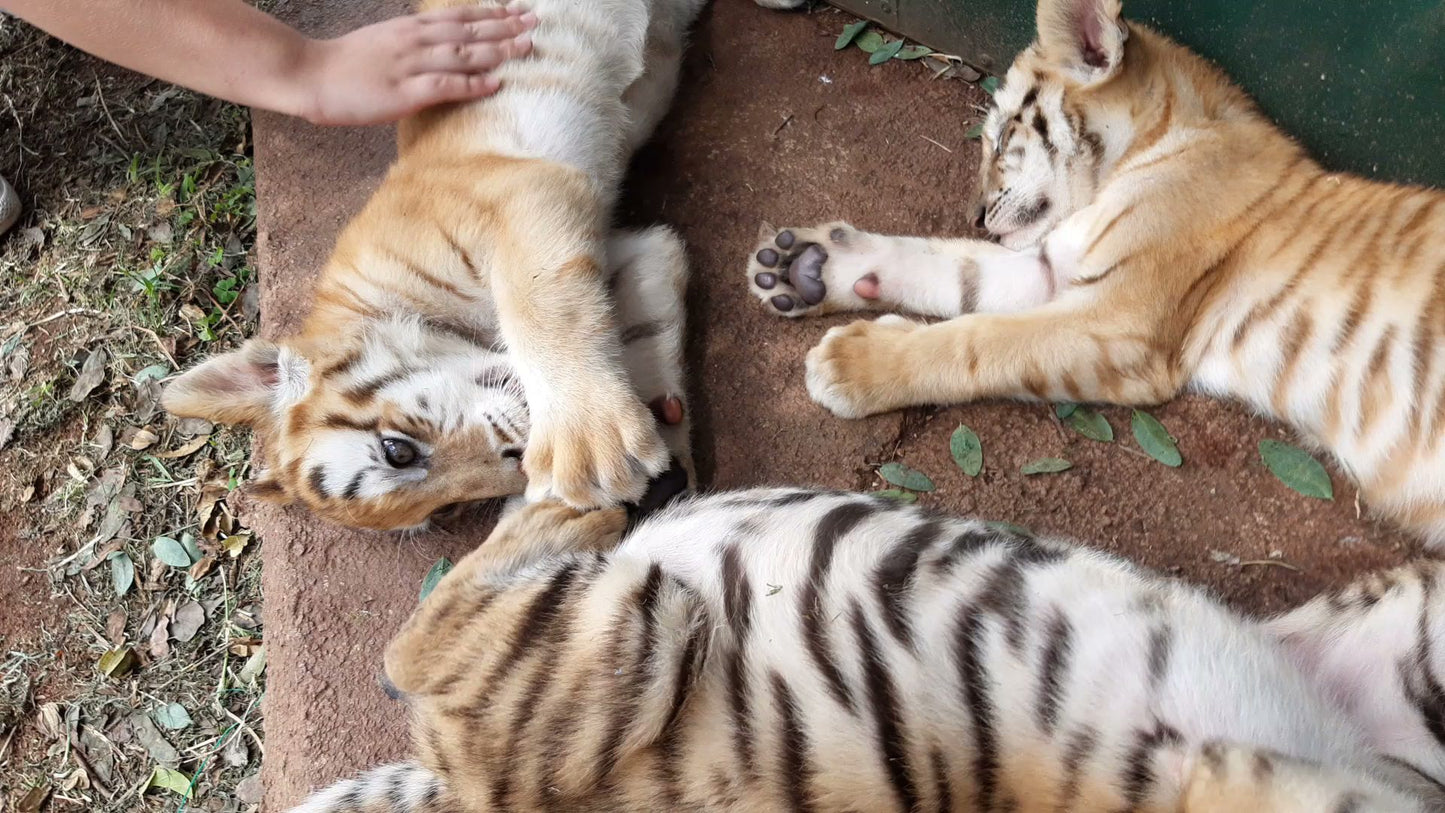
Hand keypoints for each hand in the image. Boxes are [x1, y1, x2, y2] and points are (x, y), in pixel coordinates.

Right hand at [294, 4, 535, 125]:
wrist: (310, 75)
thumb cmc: (345, 64)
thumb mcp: (384, 42)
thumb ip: (414, 43)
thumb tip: (442, 46)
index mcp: (410, 28)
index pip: (460, 16)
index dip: (492, 13)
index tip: (518, 9)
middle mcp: (415, 41)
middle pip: (469, 30)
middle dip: (505, 26)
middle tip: (535, 22)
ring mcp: (410, 65)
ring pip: (463, 54)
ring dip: (498, 50)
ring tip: (526, 46)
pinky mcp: (404, 92)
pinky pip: (446, 86)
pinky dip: (473, 84)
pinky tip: (496, 83)